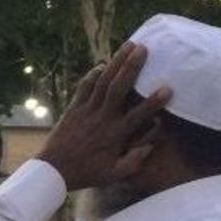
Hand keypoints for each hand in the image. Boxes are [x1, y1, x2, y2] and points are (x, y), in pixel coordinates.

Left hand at [38, 41, 170, 191]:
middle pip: (118, 88)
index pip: (138, 115)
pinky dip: (92, 75)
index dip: (153, 102)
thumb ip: (135, 161)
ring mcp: (85, 111)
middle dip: (131, 67)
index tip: (168, 88)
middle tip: (144, 48)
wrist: (52, 170)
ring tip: (127, 46)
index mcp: (114, 135)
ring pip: (101, 82)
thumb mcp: (114, 174)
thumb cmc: (86, 174)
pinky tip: (102, 64)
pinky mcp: (73, 109)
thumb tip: (152, 144)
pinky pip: (83, 88)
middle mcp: (101, 118)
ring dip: (115, 63)